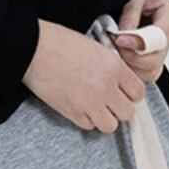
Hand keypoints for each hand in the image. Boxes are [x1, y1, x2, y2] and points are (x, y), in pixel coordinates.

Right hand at [21, 18, 145, 132]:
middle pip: (128, 113)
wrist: (30, 48)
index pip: (138, 93)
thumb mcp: (94, 47)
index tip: (121, 92)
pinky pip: (90, 126)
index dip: (130, 94)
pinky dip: (85, 119)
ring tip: (93, 105)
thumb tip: (120, 84)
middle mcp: (106, 87)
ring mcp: (91, 103)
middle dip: (118, 108)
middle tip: (107, 100)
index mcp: (114, 67)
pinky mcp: (74, 113)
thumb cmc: (59, 42)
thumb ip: (111, 67)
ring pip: (111, 125)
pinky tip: (77, 105)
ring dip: (103, 117)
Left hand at [110, 0, 168, 82]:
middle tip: (112, 44)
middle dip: (131, 55)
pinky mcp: (149, 58)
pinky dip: (129, 68)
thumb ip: (131, 9)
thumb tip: (126, 31)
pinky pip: (142, 73)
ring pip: (149, 71)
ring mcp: (159, 50)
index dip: (138, 43)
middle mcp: (167, 36)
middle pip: (155, 60)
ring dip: (129, 65)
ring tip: (113, 50)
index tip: (119, 39)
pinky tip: (117, 55)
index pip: (159, 39)